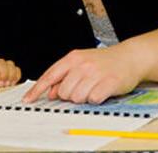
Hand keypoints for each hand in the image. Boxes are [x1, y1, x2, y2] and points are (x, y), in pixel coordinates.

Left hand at [0, 58, 21, 91]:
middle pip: (1, 62)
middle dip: (2, 76)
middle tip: (0, 86)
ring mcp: (1, 68)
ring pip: (10, 64)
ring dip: (9, 76)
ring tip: (5, 85)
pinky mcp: (10, 73)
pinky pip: (17, 70)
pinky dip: (15, 77)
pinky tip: (10, 84)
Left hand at [22, 48, 141, 103]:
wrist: (130, 57)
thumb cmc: (104, 61)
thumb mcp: (82, 63)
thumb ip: (64, 76)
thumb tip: (51, 92)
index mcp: (73, 58)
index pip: (50, 75)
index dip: (37, 90)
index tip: (28, 100)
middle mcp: (83, 65)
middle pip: (64, 92)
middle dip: (71, 94)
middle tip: (83, 87)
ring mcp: (96, 73)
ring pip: (77, 97)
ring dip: (84, 97)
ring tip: (94, 87)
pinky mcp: (109, 82)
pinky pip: (93, 99)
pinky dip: (96, 99)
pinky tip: (102, 91)